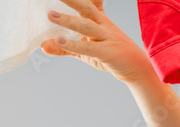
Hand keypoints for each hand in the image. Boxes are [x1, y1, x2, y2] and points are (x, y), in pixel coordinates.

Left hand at [40, 0, 155, 85]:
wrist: (136, 67)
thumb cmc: (108, 54)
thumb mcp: (84, 51)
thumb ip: (64, 48)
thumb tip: (44, 46)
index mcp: (98, 20)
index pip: (89, 2)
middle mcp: (102, 25)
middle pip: (86, 7)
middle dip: (71, 0)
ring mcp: (105, 37)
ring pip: (85, 25)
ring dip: (67, 20)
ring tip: (50, 15)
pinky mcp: (106, 52)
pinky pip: (87, 48)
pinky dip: (72, 45)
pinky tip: (58, 41)